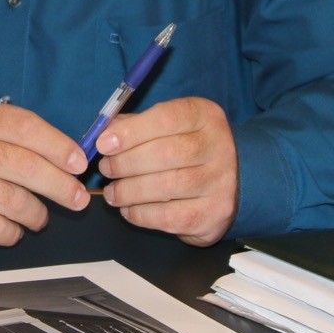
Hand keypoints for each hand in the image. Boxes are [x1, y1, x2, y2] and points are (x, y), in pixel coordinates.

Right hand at [0, 101, 90, 250]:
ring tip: (38, 215)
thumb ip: (17, 138)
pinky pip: (1, 230)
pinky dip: (14, 232)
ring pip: (17, 203)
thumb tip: (71, 158)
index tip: (79, 163)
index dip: (58, 145)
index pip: (24, 127)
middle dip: (60, 186)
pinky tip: (10, 226)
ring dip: (36, 214)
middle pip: (26, 167)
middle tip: (78, 198)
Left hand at [95, 97, 237, 245]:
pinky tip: (128, 209)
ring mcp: (221, 182)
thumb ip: (135, 126)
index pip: (167, 118)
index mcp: (205, 116)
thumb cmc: (185, 149)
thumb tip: (104, 137)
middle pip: (165, 154)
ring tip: (112, 193)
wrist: (229, 182)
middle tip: (106, 169)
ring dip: (129, 191)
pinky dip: (141, 214)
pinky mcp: (214, 214)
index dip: (131, 132)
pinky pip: (169, 216)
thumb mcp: (167, 127)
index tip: (103, 144)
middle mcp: (219, 146)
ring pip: (166, 186)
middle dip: (126, 163)